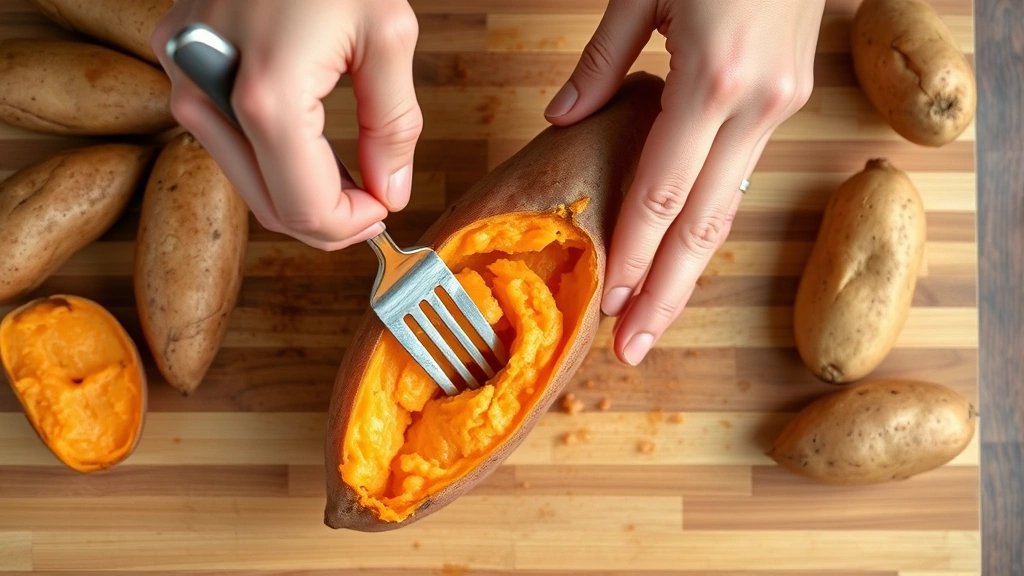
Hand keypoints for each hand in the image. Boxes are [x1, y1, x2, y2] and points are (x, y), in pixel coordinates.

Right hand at [151, 0, 422, 250]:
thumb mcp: (387, 37)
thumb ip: (393, 128)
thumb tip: (391, 193)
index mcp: (265, 95)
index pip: (304, 207)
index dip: (350, 227)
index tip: (385, 212)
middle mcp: (208, 93)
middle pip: (270, 206)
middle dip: (328, 219)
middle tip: (376, 203)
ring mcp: (185, 79)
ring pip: (247, 181)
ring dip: (301, 194)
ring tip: (353, 175)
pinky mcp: (181, 65)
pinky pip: (229, 143)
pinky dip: (275, 162)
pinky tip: (315, 151)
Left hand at [546, 0, 824, 364]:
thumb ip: (602, 62)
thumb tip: (562, 119)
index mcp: (714, 79)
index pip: (662, 192)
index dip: (633, 253)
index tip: (608, 304)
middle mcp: (756, 106)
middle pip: (703, 224)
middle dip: (666, 294)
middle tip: (634, 349)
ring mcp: (779, 107)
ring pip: (728, 210)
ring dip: (689, 270)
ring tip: (655, 318)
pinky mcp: (787, 101)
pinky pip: (739, 178)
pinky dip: (707, 223)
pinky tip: (682, 254)